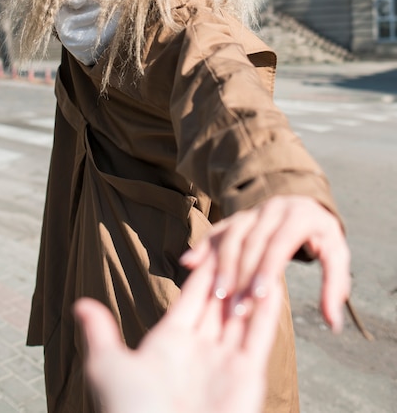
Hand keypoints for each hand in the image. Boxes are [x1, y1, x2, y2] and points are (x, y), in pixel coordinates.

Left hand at [74, 253, 282, 412]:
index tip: (214, 239)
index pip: (192, 294)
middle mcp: (200, 348)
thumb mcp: (109, 368)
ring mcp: (225, 360)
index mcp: (170, 341)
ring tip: (265, 249)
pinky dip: (269, 306)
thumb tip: (80, 304)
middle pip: (219, 298)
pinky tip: (275, 279)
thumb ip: (100, 334)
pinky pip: (261, 332)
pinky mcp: (249, 374)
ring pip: (243, 310)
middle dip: (230, 268)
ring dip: (252, 282)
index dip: (203, 267)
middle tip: (245, 234)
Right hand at [181, 196, 350, 332]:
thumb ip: (335, 286)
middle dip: (242, 274)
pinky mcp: (237, 217)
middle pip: (252, 241)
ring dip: (222, 264)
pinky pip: (218, 229)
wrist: (305, 203)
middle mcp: (273, 209)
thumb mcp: (336, 255)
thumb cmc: (322, 236)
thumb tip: (333, 323)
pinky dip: (204, 246)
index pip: (280, 243)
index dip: (267, 268)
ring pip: (232, 234)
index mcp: (299, 216)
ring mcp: (252, 211)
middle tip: (234, 307)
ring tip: (215, 294)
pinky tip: (189, 263)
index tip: (256, 296)